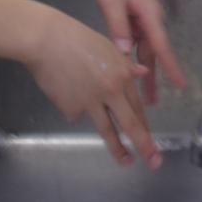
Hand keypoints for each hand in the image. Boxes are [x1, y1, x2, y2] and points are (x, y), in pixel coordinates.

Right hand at [23, 9, 159, 167]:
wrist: (46, 40)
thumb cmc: (77, 39)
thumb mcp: (108, 47)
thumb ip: (126, 65)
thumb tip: (144, 72)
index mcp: (122, 76)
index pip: (138, 106)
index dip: (145, 124)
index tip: (152, 138)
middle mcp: (110, 91)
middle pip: (130, 124)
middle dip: (144, 145)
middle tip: (154, 162)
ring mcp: (89, 102)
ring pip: (107, 130)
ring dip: (118, 149)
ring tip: (126, 161)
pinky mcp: (69, 108)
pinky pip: (76, 114)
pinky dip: (75, 108)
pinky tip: (67, 91)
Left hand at [90, 0, 185, 106]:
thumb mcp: (111, 2)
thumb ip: (118, 28)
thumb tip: (125, 53)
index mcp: (148, 15)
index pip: (161, 46)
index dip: (171, 67)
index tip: (181, 84)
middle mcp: (149, 18)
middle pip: (153, 53)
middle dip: (154, 77)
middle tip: (152, 102)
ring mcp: (141, 17)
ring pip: (144, 48)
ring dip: (141, 69)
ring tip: (140, 92)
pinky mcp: (133, 16)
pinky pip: (135, 40)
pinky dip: (132, 56)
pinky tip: (125, 67)